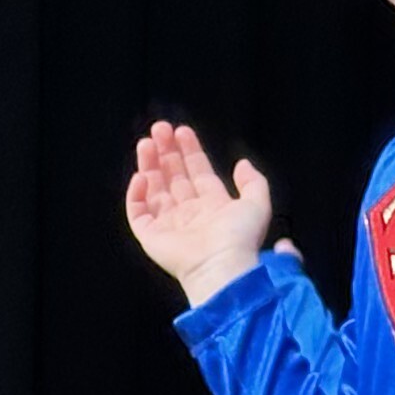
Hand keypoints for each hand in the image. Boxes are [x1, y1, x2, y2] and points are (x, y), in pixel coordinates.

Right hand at [125, 123, 272, 301]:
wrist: (221, 266)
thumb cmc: (240, 239)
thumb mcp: (257, 204)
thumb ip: (254, 182)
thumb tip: (242, 163)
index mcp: (213, 206)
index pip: (197, 172)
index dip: (189, 150)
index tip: (181, 131)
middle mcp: (189, 214)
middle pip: (174, 176)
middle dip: (166, 152)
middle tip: (159, 128)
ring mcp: (169, 225)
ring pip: (154, 189)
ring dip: (149, 165)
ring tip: (146, 142)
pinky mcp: (151, 237)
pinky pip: (138, 212)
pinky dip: (136, 194)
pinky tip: (141, 176)